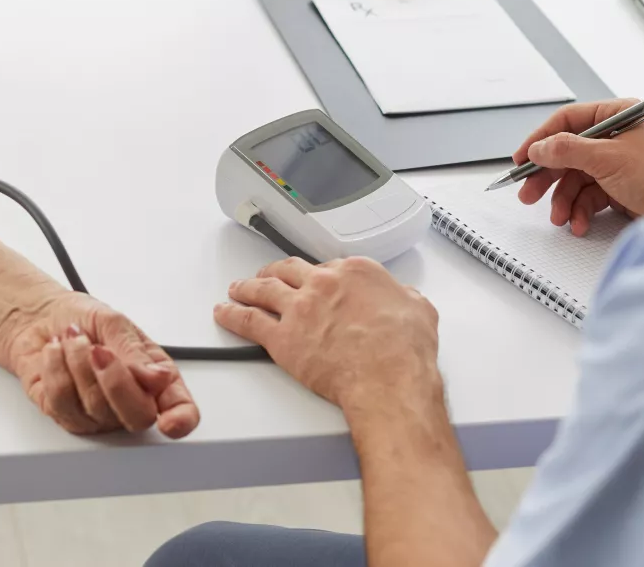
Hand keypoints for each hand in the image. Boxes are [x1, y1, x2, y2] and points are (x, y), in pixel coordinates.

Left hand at [0, 292, 199, 437]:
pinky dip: (56, 369)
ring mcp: (98, 414)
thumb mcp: (115, 323)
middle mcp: (131, 401)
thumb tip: (157, 377)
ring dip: (78, 363)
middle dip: (115, 382)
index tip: (170, 424)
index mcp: (156, 377)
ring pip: (95, 408)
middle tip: (99, 350)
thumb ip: (135, 352)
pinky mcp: (64, 415)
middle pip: (138, 418)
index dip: (181, 421)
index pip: (180, 410)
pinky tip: (56, 353)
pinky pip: (61, 404)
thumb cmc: (86, 319)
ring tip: (73, 339)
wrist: (43, 317)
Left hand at [214, 257, 441, 412]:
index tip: (315, 280)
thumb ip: (406, 298)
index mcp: (355, 272)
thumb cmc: (403, 350)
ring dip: (247, 287)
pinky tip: (224, 312)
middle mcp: (323, 283)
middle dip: (275, 272)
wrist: (388, 378)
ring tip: (238, 288)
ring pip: (263, 290)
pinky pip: (248, 322)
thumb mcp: (419, 310)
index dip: (319, 275)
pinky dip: (232, 315)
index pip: (328, 267)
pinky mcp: (283, 338)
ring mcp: (300, 309)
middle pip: (289, 270)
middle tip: (267, 275)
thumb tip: (405, 298)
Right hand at [512, 99, 643, 234]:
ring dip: (564, 200)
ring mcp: (616, 164)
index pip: (568, 121)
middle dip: (548, 177)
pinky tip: (579, 223)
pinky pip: (588, 197)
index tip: (522, 159)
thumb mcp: (609, 158)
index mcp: (617, 116)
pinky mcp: (619, 188)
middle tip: (528, 194)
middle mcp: (615, 138)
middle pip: (567, 153)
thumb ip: (568, 150)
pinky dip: (580, 211)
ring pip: (575, 179)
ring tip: (559, 217)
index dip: (541, 139)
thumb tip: (539, 148)